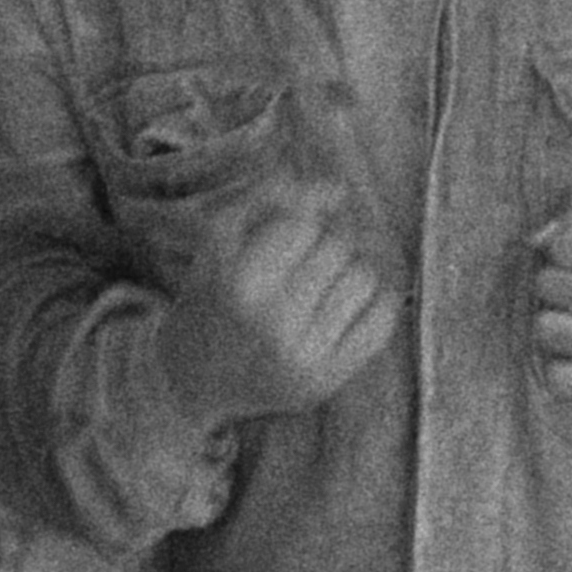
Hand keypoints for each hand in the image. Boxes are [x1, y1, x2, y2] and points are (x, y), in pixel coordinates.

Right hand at [151, 173, 396, 420]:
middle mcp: (271, 322)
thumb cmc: (212, 296)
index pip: (304, 224)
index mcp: (238, 281)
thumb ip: (272, 198)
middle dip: (327, 245)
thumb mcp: (220, 239)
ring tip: (324, 285)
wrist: (191, 380)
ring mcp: (302, 355)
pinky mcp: (326, 380)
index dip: (303, 222)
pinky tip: (344, 309)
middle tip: (307, 263)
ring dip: (351, 272)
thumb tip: (339, 191)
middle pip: (338, 247)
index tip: (290, 238)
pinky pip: (380, 322)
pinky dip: (372, 305)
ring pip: (365, 279)